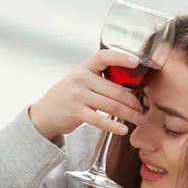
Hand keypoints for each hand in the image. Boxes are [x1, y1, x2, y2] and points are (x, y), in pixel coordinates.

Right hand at [29, 50, 144, 140]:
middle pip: (116, 90)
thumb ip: (100, 79)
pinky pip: (100, 120)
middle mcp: (81, 78)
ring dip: (129, 114)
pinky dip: (114, 126)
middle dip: (133, 102)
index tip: (136, 62)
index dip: (120, 58)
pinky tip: (124, 130)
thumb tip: (132, 85)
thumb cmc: (70, 95)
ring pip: (112, 105)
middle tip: (142, 109)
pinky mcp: (76, 112)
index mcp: (85, 67)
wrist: (44, 113)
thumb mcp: (81, 80)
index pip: (104, 57)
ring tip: (139, 119)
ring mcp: (78, 95)